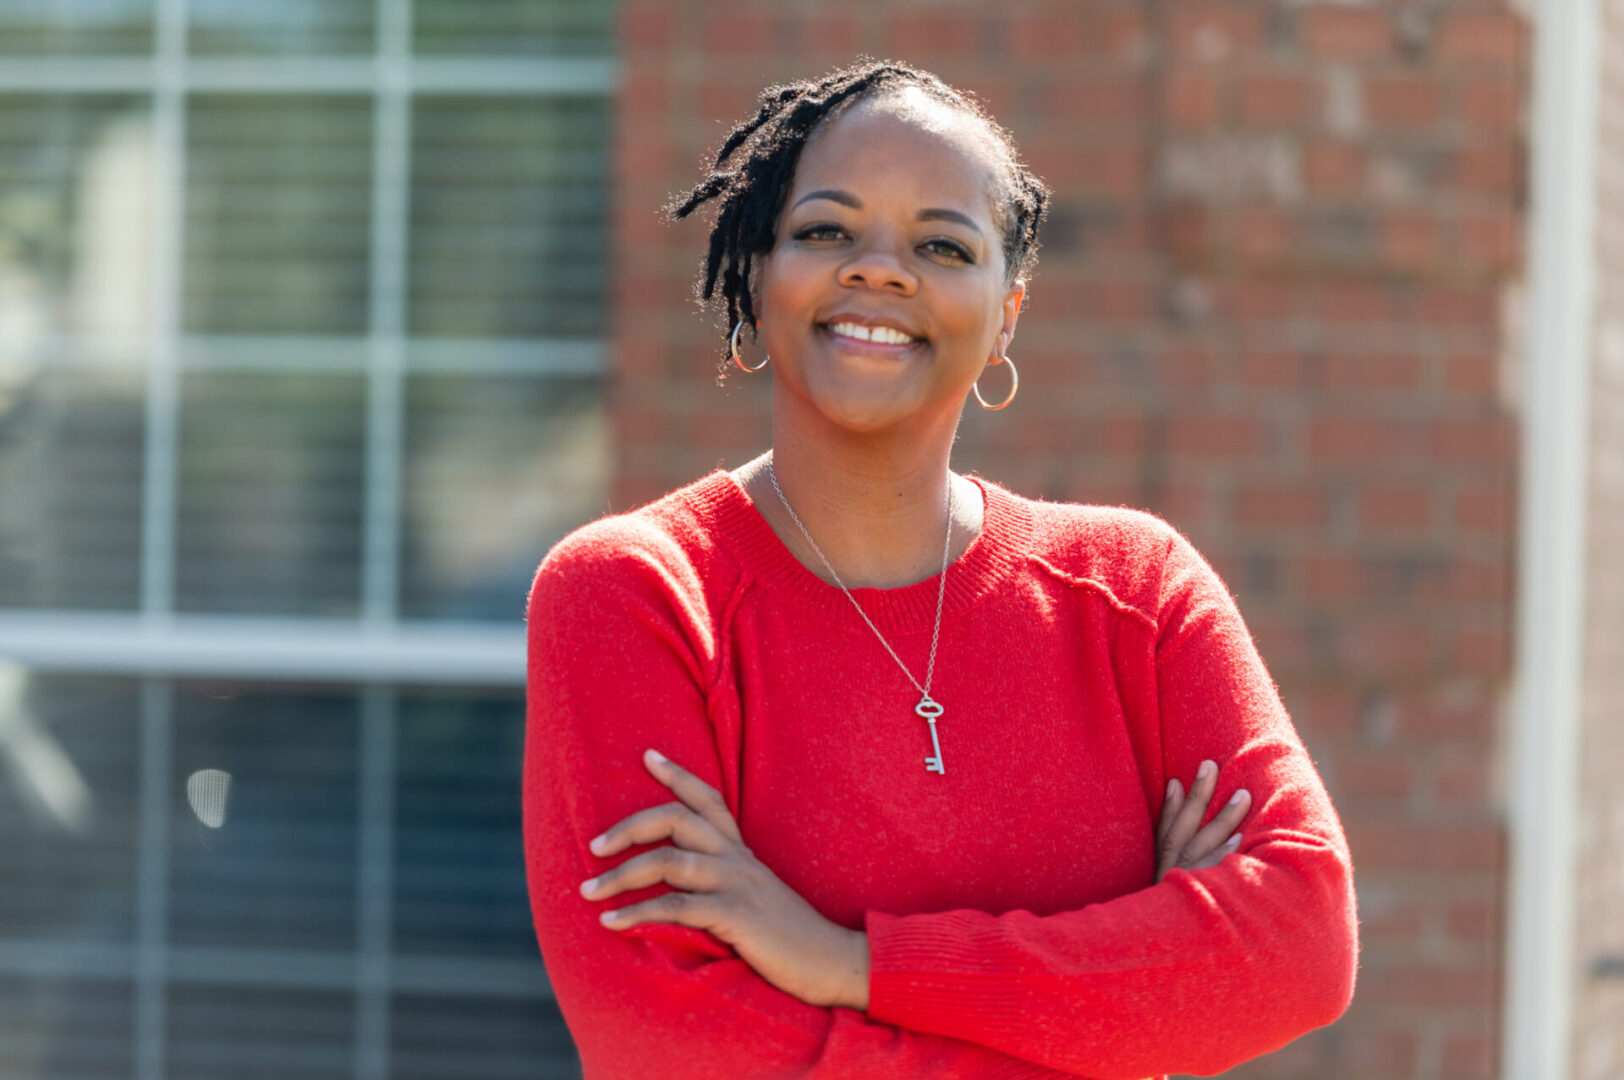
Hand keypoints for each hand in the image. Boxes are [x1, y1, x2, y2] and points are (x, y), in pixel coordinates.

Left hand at [580, 749, 870, 1010]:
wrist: (832, 961)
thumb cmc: (788, 936)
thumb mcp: (756, 896)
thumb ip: (724, 883)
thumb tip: (680, 887)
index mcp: (741, 850)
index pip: (708, 799)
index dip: (677, 775)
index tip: (647, 755)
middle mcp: (737, 858)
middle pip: (676, 819)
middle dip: (629, 827)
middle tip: (594, 846)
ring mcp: (737, 883)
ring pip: (668, 862)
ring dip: (620, 876)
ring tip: (589, 892)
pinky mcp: (736, 915)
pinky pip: (677, 907)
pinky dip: (639, 914)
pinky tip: (613, 924)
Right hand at [1155, 758, 1250, 883]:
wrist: (1183, 957)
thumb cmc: (1183, 895)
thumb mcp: (1168, 866)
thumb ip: (1170, 828)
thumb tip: (1174, 784)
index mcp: (1165, 863)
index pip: (1166, 829)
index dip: (1170, 804)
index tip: (1175, 779)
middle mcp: (1174, 869)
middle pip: (1184, 828)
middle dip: (1198, 795)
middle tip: (1210, 766)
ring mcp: (1191, 880)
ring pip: (1205, 844)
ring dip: (1223, 819)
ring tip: (1242, 795)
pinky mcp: (1208, 894)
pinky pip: (1219, 873)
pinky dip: (1226, 854)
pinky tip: (1241, 839)